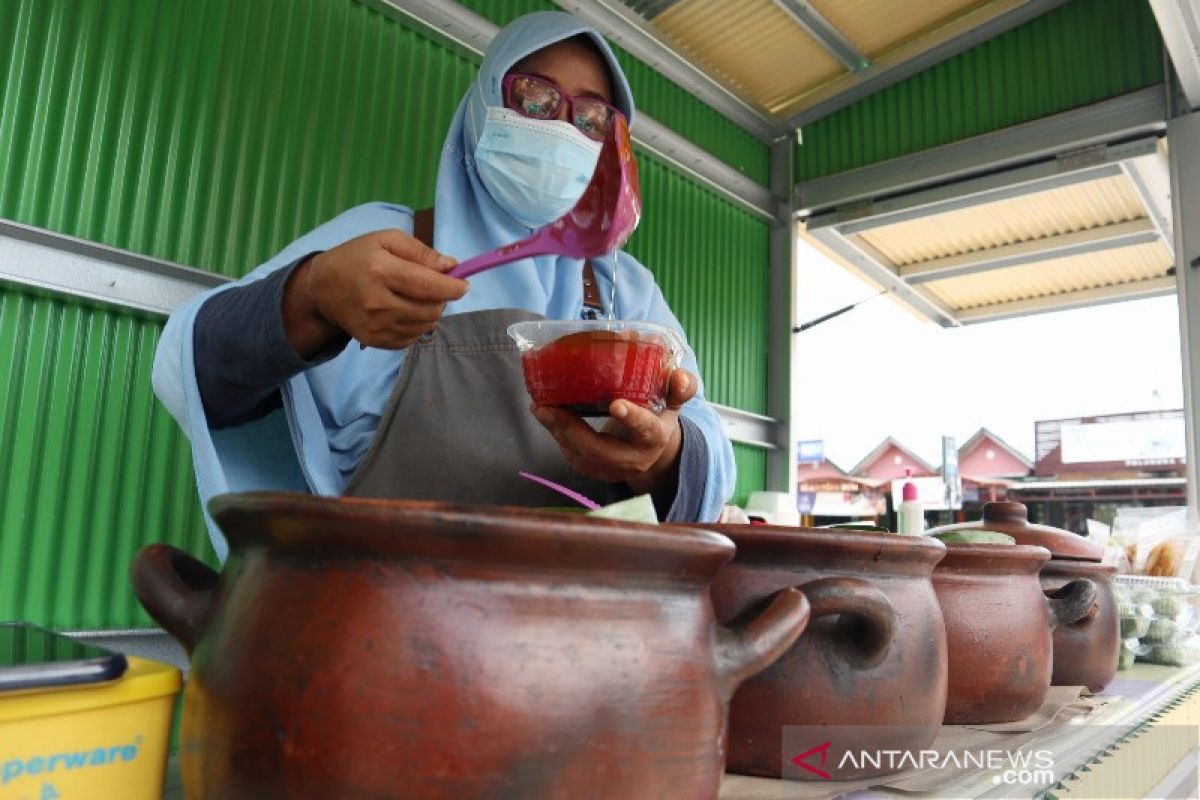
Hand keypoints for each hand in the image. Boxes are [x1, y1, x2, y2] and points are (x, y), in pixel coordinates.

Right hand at [283, 229, 466, 356]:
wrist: (322, 288)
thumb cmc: (358, 257)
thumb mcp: (386, 239)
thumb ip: (421, 251)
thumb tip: (452, 267)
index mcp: (381, 271)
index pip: (429, 286)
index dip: (453, 287)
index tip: (464, 284)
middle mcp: (378, 302)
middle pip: (431, 309)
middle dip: (442, 299)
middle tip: (435, 287)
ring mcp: (375, 325)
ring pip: (424, 326)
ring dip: (431, 312)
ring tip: (418, 297)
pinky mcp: (374, 341)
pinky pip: (411, 338)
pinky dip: (416, 325)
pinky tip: (405, 311)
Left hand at [531, 368, 697, 496]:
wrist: (652, 452)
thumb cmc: (659, 417)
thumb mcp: (673, 401)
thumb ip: (681, 387)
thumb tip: (678, 374)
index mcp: (655, 437)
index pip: (646, 428)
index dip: (632, 418)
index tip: (615, 404)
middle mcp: (635, 459)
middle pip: (601, 449)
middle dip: (572, 429)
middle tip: (548, 408)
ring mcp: (614, 469)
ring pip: (582, 456)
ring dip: (558, 433)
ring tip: (540, 409)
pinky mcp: (596, 472)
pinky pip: (573, 458)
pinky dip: (558, 437)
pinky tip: (546, 418)